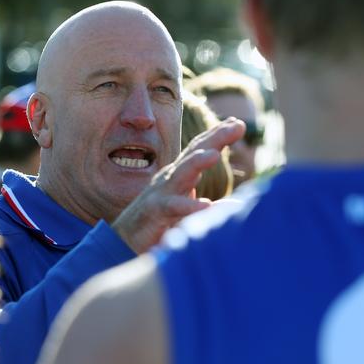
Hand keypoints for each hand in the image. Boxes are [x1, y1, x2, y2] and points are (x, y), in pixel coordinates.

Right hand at [112, 117, 244, 253]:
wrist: (124, 240)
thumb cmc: (158, 222)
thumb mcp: (185, 208)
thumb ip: (209, 204)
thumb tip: (239, 205)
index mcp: (178, 175)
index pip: (198, 150)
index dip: (217, 135)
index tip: (238, 123)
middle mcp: (170, 179)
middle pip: (193, 154)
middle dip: (215, 138)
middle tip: (238, 126)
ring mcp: (161, 194)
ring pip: (180, 174)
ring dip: (197, 162)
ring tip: (214, 155)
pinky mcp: (154, 213)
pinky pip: (172, 208)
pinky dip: (189, 207)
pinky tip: (206, 206)